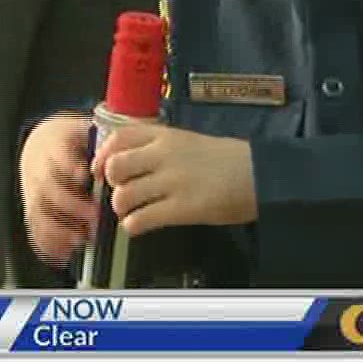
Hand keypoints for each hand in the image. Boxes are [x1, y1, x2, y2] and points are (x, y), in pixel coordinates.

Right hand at [20, 113, 98, 263]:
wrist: (42, 145)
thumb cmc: (72, 141)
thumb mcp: (85, 130)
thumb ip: (103, 142)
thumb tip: (126, 151)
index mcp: (54, 145)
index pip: (58, 155)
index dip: (68, 166)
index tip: (83, 175)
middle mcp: (39, 169)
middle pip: (48, 188)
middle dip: (71, 205)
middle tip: (95, 216)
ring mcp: (33, 191)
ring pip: (39, 212)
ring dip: (59, 229)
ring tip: (81, 239)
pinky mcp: (32, 210)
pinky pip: (35, 229)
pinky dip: (48, 244)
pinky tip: (64, 253)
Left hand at [94, 123, 256, 234]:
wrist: (261, 174)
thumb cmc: (229, 160)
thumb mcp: (191, 142)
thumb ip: (161, 148)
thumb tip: (130, 163)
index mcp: (168, 136)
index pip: (120, 136)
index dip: (103, 154)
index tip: (101, 168)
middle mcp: (165, 155)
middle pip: (116, 167)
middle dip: (112, 184)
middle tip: (122, 193)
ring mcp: (173, 182)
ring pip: (123, 196)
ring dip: (122, 208)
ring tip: (133, 212)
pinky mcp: (183, 209)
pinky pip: (141, 220)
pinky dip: (133, 226)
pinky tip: (141, 225)